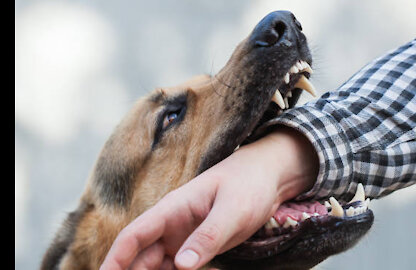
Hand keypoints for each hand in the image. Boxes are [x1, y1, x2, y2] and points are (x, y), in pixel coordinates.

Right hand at [100, 127, 318, 269]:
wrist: (268, 177)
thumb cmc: (248, 185)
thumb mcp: (232, 210)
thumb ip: (208, 236)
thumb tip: (181, 265)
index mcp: (172, 209)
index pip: (133, 235)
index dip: (115, 259)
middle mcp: (172, 225)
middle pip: (140, 256)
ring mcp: (184, 236)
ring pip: (156, 265)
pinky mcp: (198, 246)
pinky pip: (177, 268)